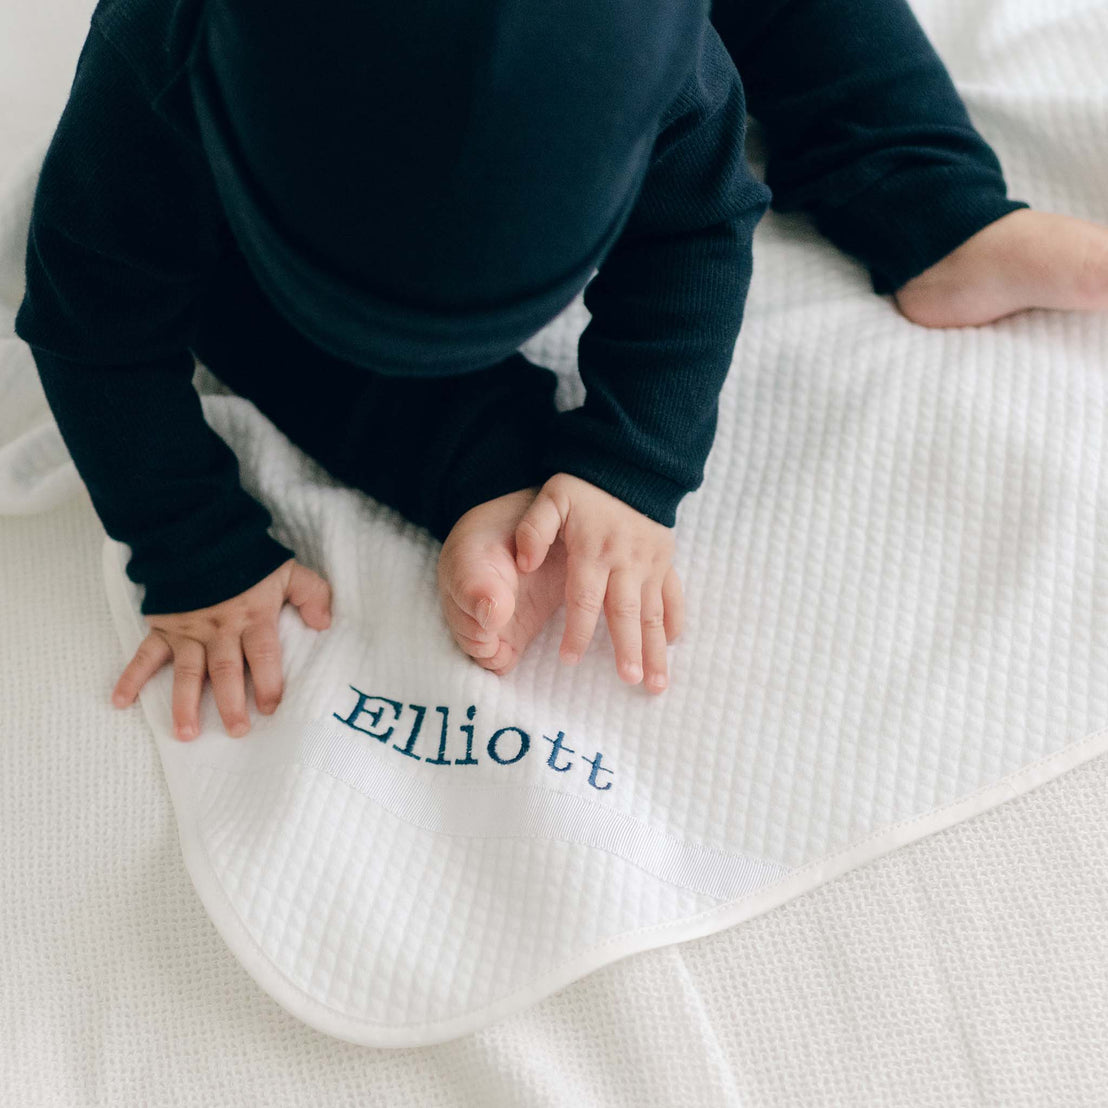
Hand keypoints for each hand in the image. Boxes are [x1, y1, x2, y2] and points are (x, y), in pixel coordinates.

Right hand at [111, 558, 331, 740]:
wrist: (200, 533)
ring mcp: (188, 630)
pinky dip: (131, 678)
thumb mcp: (289, 570)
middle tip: (236, 731)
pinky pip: (145, 654)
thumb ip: (312, 594)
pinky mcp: (163, 626)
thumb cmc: (248, 558)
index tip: (271, 708)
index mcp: (253, 617)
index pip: (263, 655)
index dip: (269, 682)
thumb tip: (324, 624)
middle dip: (231, 703)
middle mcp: (220, 629)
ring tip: (186, 734)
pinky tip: (121, 702)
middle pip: (225, 670)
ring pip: (186, 672)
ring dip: (184, 704)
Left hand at [514, 473, 682, 691]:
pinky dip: (675, 619)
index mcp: (593, 551)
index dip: (577, 631)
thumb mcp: (552, 497)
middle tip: (629, 680)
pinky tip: (672, 644)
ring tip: (657, 683)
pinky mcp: (665, 559)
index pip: (585, 599)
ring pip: (653, 612)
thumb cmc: (584, 486)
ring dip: (656, 648)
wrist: (629, 464)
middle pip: (625, 612)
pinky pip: (673, 593)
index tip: (569, 659)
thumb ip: (534, 529)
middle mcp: (625, 561)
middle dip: (628, 648)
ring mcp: (649, 562)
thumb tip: (524, 563)